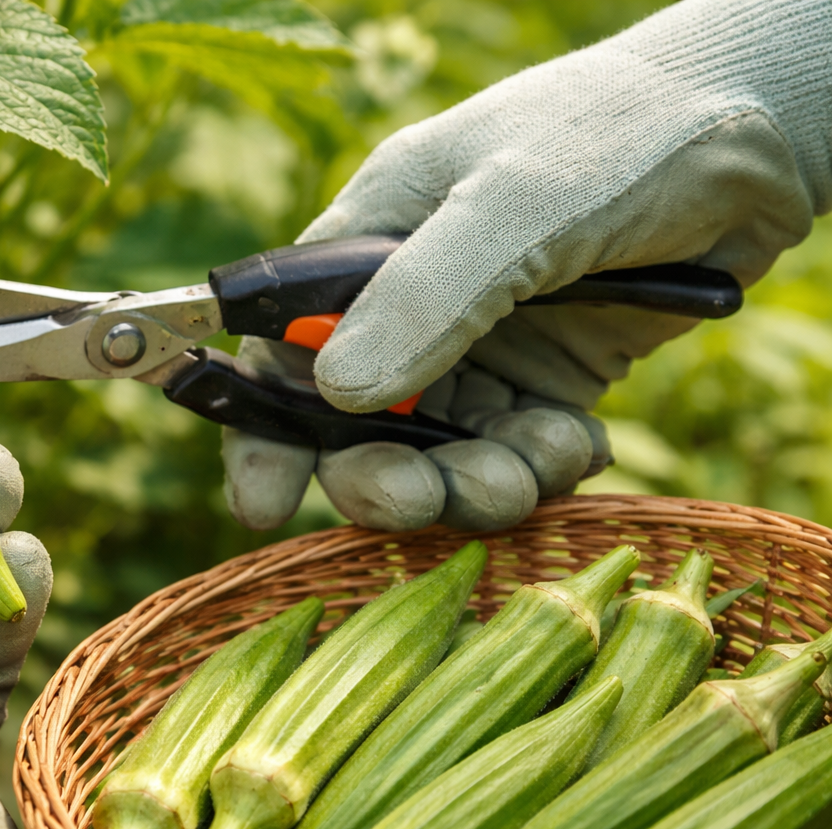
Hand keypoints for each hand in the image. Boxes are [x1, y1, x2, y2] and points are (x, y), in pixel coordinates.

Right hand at [226, 0, 830, 532]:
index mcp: (369, 244)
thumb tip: (336, 392)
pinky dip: (542, 468)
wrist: (757, 134)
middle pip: (357, 425)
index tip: (263, 501)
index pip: (279, 348)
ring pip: (442, 454)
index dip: (263, 428)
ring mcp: (480, 346)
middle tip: (423, 502)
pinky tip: (579, 443)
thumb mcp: (513, 204)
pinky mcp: (547, 379)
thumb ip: (425, 295)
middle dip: (384, 476)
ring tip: (538, 464)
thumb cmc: (616, 138)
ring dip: (478, 480)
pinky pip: (518, 453)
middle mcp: (411, 304)